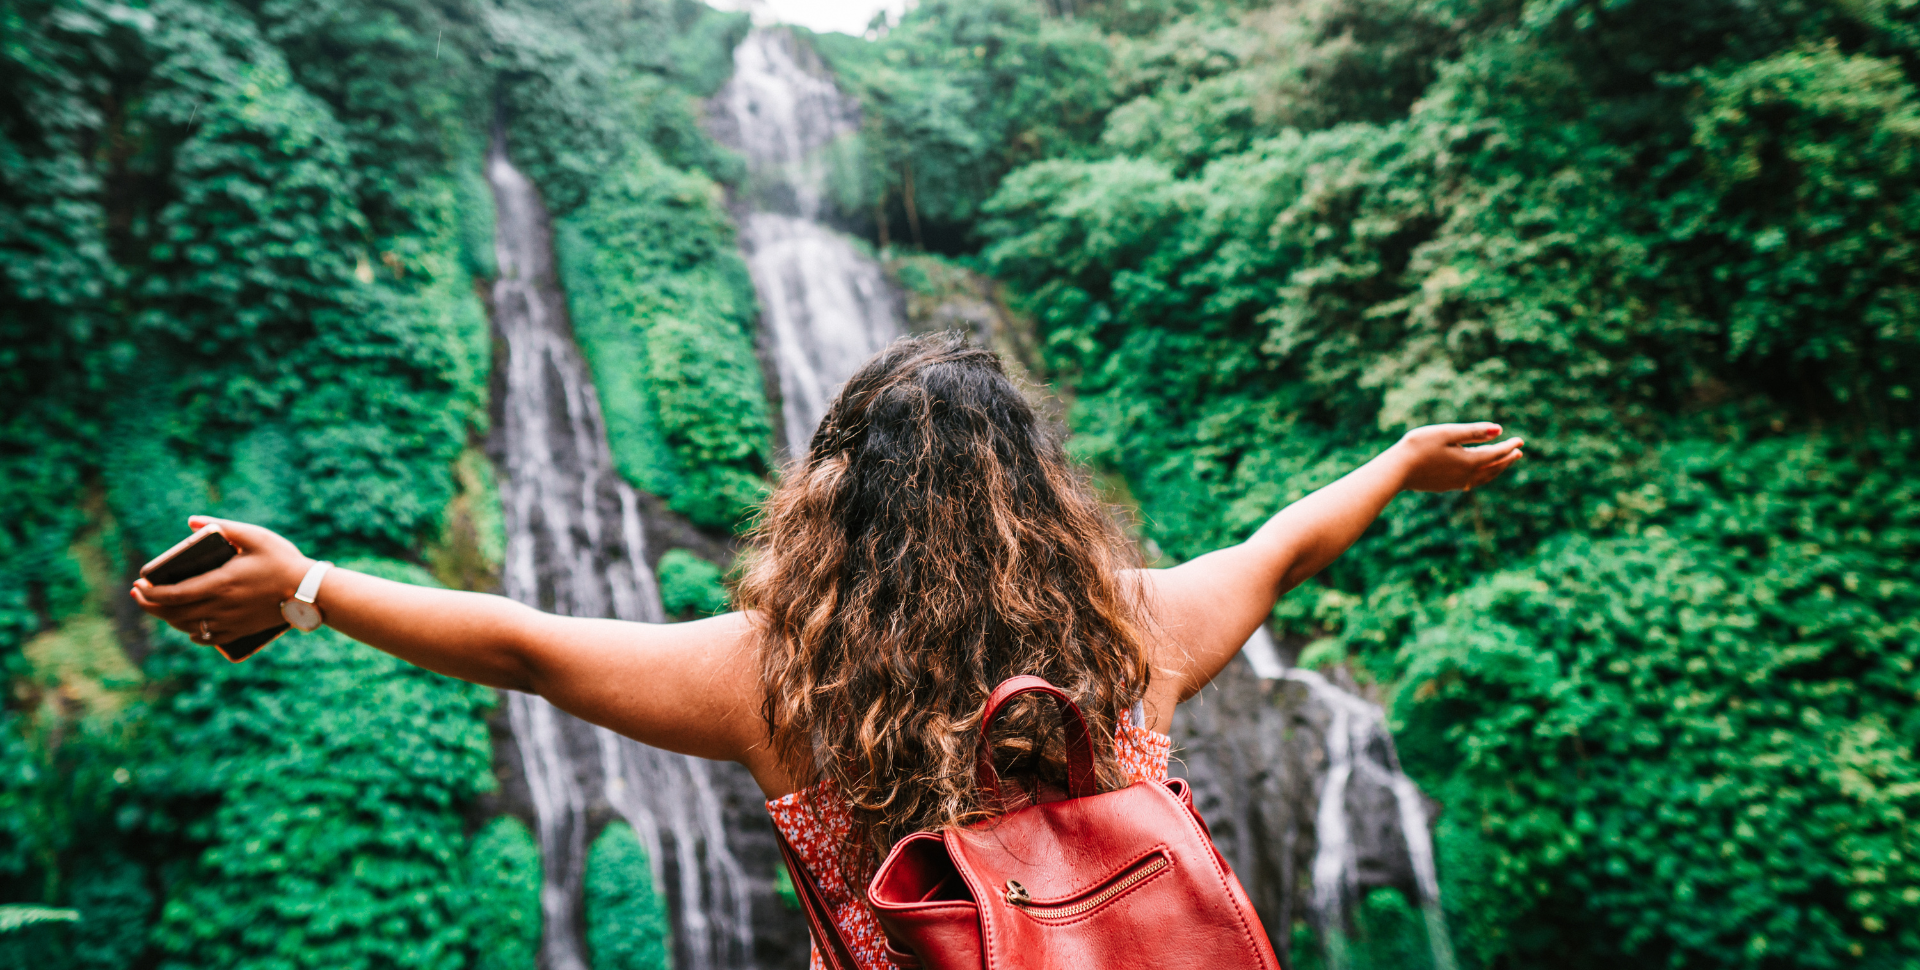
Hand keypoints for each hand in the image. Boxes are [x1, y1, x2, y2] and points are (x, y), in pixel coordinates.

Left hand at [131, 516, 313, 644]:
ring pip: (187, 627)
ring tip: (160, 605)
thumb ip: (223, 527)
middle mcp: (221, 607)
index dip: (150, 593)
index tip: (138, 585)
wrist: (310, 592)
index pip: (172, 595)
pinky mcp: (240, 631)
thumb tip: (191, 522)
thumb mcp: (255, 537)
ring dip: (167, 618)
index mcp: (220, 584)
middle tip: (139, 594)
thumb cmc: (283, 561)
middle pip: (173, 614)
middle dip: (150, 605)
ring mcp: (230, 622)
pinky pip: (207, 638)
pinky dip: (191, 633)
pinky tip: (188, 625)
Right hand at [1392, 423, 1524, 492]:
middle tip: (1518, 452)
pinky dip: (1482, 477)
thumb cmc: (1418, 447)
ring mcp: (1455, 483)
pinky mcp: (1445, 486)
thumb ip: (1473, 432)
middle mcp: (1466, 475)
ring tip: (1503, 464)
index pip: (1495, 453)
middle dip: (1507, 459)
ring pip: (1484, 477)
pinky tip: (1478, 475)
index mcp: (1469, 461)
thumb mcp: (1447, 433)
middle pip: (1493, 467)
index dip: (1509, 446)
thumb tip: (1499, 430)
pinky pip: (1472, 483)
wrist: (1396, 471)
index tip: (1520, 440)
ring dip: (1496, 469)